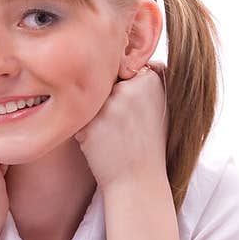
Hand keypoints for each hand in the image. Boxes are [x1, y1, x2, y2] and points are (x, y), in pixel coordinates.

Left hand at [73, 62, 168, 192]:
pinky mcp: (93, 120)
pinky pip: (78, 114)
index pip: (124, 65)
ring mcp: (113, 102)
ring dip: (94, 114)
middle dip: (107, 100)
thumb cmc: (147, 145)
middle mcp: (134, 86)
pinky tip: (100, 142)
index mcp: (153, 77)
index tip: (127, 107)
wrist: (138, 181)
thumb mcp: (160, 105)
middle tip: (120, 125)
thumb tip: (126, 58)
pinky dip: (85, 129)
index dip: (121, 85)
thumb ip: (146, 79)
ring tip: (111, 135)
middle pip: (105, 79)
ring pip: (90, 96)